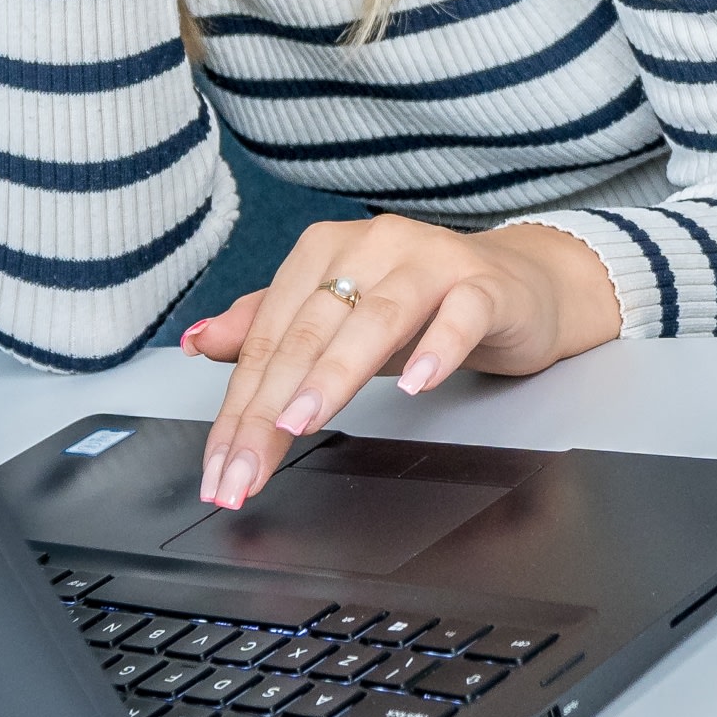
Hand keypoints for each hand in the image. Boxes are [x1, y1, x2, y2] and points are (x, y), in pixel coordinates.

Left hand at [179, 215, 622, 506]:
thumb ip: (269, 329)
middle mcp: (370, 246)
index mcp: (323, 251)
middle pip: (308, 333)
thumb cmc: (421, 305)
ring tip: (300, 422)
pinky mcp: (485, 286)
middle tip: (246, 469)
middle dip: (269, 409)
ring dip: (332, 374)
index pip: (268, 336)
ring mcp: (429, 262)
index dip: (238, 407)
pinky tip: (417, 385)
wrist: (518, 286)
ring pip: (373, 318)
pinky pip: (459, 317)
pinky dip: (436, 350)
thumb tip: (199, 341)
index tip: (222, 468)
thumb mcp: (337, 319)